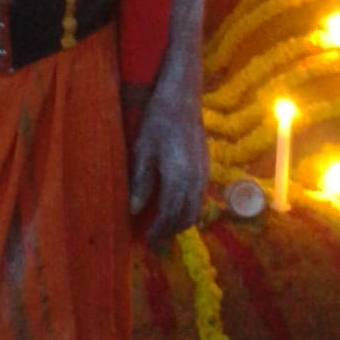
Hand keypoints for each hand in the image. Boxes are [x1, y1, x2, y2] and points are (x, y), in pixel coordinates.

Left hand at [129, 84, 209, 242]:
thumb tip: (133, 211)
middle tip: (153, 238)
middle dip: (170, 231)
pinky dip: (188, 208)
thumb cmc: (157, 121)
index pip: (168, 215)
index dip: (157, 230)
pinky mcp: (206, 167)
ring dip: (180, 221)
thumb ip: (140, 182)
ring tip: (163, 225)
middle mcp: (196, 181)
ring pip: (196, 209)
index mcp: (178, 179)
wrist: (182, 99)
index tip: (146, 241)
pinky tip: (174, 205)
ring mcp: (204, 175)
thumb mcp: (142, 150)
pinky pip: (200, 198)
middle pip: (186, 217)